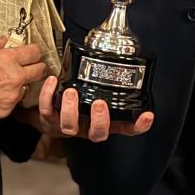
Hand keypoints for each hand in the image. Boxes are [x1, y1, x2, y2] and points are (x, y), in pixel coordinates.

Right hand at [0, 40, 46, 133]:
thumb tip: (3, 41)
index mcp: (6, 60)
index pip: (35, 52)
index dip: (34, 52)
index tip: (32, 53)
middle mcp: (13, 78)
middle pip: (40, 71)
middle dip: (36, 67)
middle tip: (29, 66)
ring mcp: (10, 97)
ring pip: (27, 88)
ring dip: (20, 85)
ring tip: (3, 83)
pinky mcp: (5, 111)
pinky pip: (13, 103)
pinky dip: (8, 98)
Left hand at [31, 73, 153, 142]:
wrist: (51, 116)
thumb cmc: (79, 103)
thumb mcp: (98, 95)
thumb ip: (109, 84)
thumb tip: (121, 60)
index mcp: (104, 123)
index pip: (127, 129)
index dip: (138, 125)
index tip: (146, 115)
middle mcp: (88, 127)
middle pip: (98, 133)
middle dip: (100, 120)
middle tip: (99, 103)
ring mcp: (69, 126)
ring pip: (70, 126)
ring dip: (70, 109)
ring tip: (71, 91)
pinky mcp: (50, 119)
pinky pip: (47, 110)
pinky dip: (48, 95)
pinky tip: (53, 81)